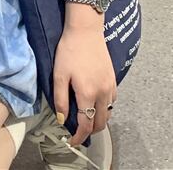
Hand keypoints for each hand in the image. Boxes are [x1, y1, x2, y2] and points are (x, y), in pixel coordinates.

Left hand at [53, 26, 116, 147]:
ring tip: (85, 117)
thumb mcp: (59, 74)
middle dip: (90, 131)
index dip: (79, 136)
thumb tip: (62, 119)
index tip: (72, 141)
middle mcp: (102, 93)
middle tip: (78, 131)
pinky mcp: (113, 79)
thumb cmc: (69, 50)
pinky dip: (104, 107)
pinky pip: (111, 101)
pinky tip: (94, 102)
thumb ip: (60, 99)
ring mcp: (110, 86)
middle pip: (100, 123)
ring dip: (98, 120)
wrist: (85, 30)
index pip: (86, 124)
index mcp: (88, 94)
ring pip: (108, 113)